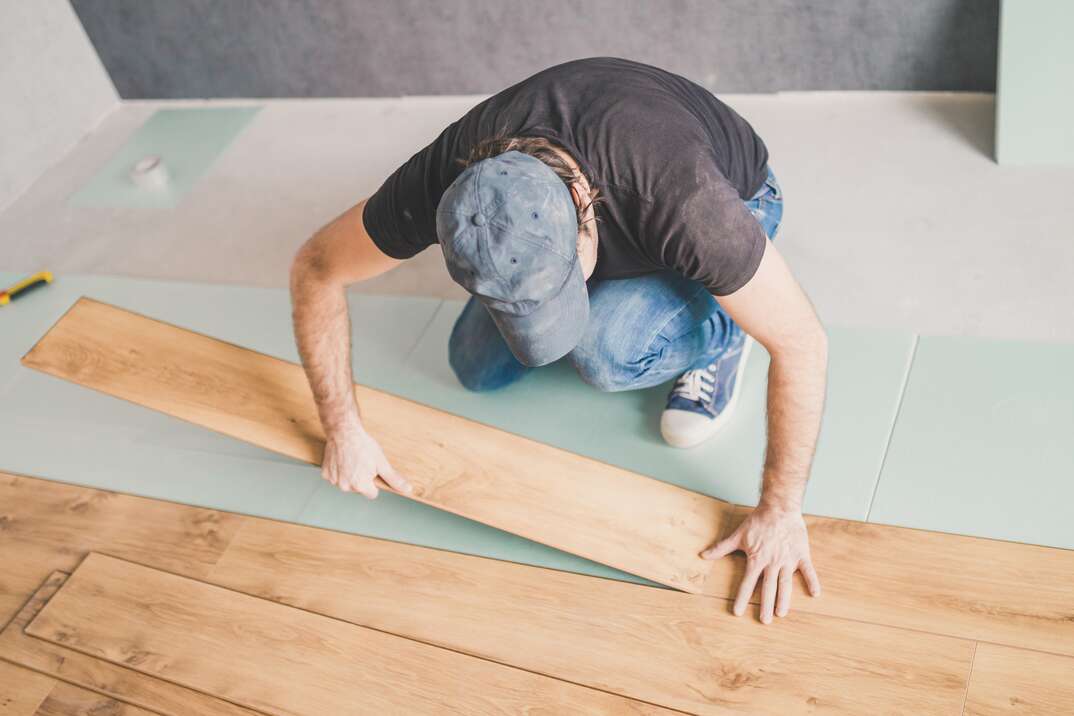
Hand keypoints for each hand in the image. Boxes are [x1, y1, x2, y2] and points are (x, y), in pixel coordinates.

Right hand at [321, 426, 411, 498]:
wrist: (344, 431)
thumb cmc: (363, 445)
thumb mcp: (382, 462)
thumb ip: (393, 479)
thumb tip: (407, 489)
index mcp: (360, 486)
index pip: (372, 493)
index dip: (374, 481)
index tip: (372, 470)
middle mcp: (345, 486)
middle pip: (359, 488)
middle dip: (362, 478)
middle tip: (362, 462)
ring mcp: (334, 480)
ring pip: (347, 483)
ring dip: (350, 475)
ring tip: (352, 460)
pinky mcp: (326, 474)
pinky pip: (336, 477)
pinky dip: (339, 470)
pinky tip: (342, 459)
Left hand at [701, 504, 820, 623]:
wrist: (779, 507)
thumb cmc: (758, 521)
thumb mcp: (738, 535)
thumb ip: (721, 548)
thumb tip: (703, 555)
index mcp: (756, 559)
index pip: (747, 583)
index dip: (741, 598)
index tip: (738, 612)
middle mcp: (772, 562)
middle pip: (768, 588)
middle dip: (765, 605)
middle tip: (764, 621)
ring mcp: (787, 559)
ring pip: (785, 583)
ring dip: (784, 599)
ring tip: (782, 613)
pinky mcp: (800, 554)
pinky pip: (808, 570)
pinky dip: (812, 581)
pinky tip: (815, 594)